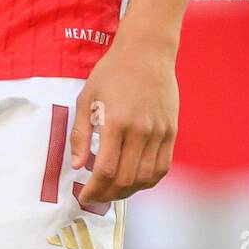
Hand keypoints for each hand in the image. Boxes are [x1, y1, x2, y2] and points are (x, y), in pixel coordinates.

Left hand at [69, 45, 178, 203]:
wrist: (146, 52)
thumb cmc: (112, 72)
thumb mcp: (87, 97)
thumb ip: (80, 133)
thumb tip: (77, 166)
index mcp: (116, 121)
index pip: (106, 170)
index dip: (94, 189)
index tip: (84, 196)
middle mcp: (140, 130)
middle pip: (126, 179)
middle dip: (108, 194)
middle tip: (96, 196)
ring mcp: (159, 131)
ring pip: (146, 177)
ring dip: (128, 191)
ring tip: (113, 190)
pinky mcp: (171, 131)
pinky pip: (162, 167)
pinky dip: (148, 181)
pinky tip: (135, 180)